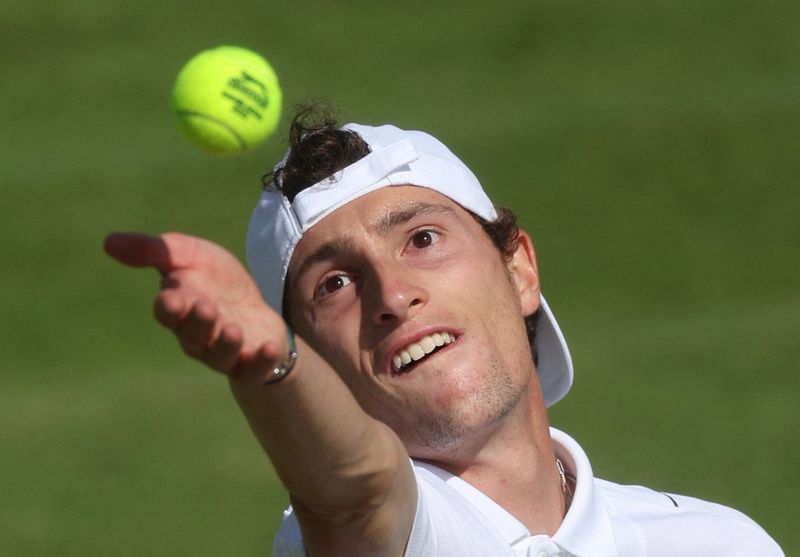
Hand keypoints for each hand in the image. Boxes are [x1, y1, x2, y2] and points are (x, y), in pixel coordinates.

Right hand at [104, 232, 286, 378]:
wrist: (255, 310)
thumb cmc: (216, 282)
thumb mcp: (190, 256)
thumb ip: (155, 250)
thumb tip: (108, 241)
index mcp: (180, 309)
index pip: (168, 312)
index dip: (169, 307)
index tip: (172, 297)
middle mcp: (199, 336)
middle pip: (193, 334)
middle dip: (199, 323)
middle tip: (207, 308)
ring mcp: (225, 352)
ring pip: (220, 355)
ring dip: (226, 344)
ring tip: (233, 330)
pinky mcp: (253, 363)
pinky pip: (254, 369)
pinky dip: (262, 361)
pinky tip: (270, 347)